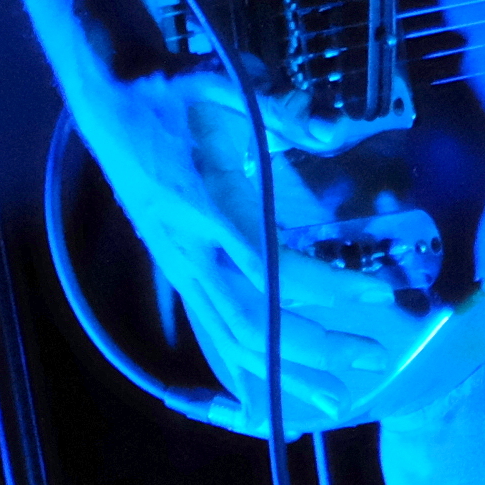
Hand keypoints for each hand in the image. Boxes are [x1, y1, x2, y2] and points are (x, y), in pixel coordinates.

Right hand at [77, 67, 409, 431]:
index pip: (274, 270)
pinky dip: (240, 368)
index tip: (380, 300)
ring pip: (229, 339)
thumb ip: (282, 109)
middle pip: (253, 324)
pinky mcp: (175, 269)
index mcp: (206, 208)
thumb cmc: (169, 88)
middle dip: (314, 352)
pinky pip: (209, 330)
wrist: (104, 97)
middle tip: (372, 363)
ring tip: (331, 401)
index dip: (329, 291)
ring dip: (282, 373)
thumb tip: (338, 129)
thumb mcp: (224, 84)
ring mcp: (179, 266)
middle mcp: (190, 250)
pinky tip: (266, 394)